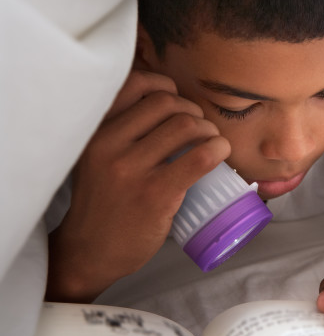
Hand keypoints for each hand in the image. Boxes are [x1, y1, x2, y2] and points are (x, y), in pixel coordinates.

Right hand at [46, 70, 229, 301]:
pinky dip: (218, 149)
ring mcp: (131, 169)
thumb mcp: (98, 157)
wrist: (91, 252)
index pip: (135, 84)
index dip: (165, 86)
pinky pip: (199, 158)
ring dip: (209, 130)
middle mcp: (108, 143)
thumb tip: (171, 104)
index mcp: (95, 130)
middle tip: (200, 130)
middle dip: (192, 111)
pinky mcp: (155, 193)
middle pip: (166, 102)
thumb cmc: (104, 202)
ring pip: (186, 125)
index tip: (179, 102)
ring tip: (211, 143)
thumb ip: (121, 130)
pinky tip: (220, 153)